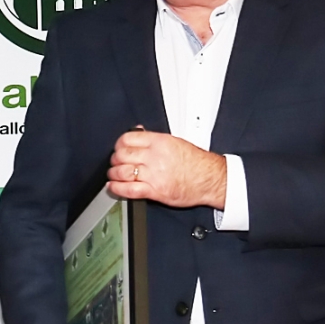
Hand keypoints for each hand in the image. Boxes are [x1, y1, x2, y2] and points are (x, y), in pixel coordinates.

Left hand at [108, 128, 226, 207]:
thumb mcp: (175, 142)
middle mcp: (155, 157)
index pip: (128, 139)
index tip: (118, 148)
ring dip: (114, 174)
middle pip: (122, 155)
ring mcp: (154, 174)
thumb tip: (138, 132)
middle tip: (116, 162)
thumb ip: (154, 139)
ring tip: (114, 175)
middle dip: (115, 160)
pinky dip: (117, 188)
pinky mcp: (155, 191)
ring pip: (122, 172)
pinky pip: (129, 189)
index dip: (119, 144)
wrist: (210, 179)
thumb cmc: (196, 162)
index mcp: (160, 142)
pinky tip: (113, 186)